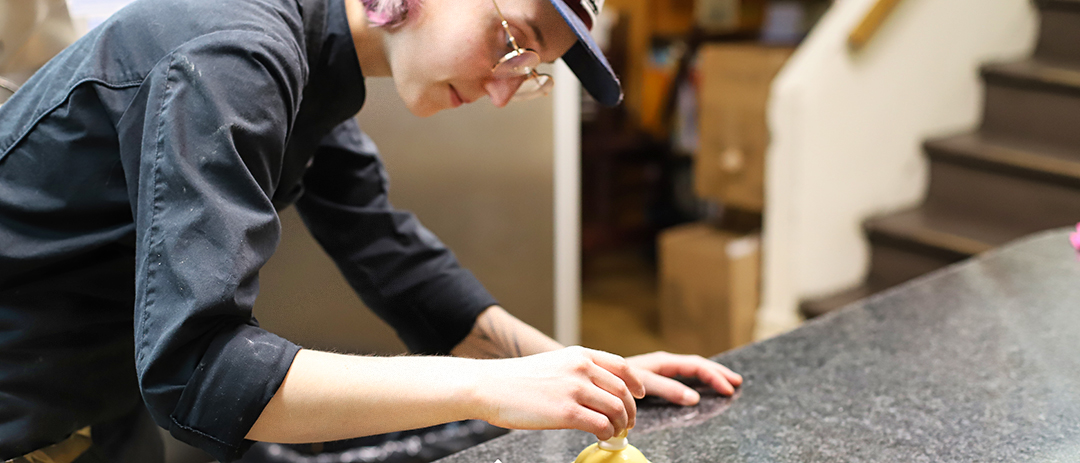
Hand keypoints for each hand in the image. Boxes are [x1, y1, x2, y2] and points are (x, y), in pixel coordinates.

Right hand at [472, 346, 645, 439]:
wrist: (488, 386)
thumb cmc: (515, 380)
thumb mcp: (553, 363)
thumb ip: (577, 371)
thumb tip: (598, 390)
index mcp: (578, 355)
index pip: (621, 367)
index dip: (635, 384)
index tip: (639, 395)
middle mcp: (581, 368)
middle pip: (623, 391)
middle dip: (630, 410)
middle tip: (627, 423)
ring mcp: (575, 389)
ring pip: (616, 409)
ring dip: (620, 424)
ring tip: (614, 432)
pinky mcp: (566, 412)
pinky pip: (601, 425)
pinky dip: (606, 433)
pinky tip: (601, 436)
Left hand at [626, 351, 742, 405]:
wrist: (598, 375)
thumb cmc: (617, 377)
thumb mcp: (645, 383)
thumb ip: (669, 389)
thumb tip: (695, 398)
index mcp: (664, 361)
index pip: (697, 366)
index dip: (714, 376)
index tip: (729, 388)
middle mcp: (664, 363)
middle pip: (698, 366)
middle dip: (718, 373)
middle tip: (737, 382)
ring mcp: (660, 370)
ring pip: (691, 370)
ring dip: (710, 375)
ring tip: (727, 383)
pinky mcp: (655, 378)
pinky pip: (682, 377)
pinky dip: (697, 381)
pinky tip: (702, 387)